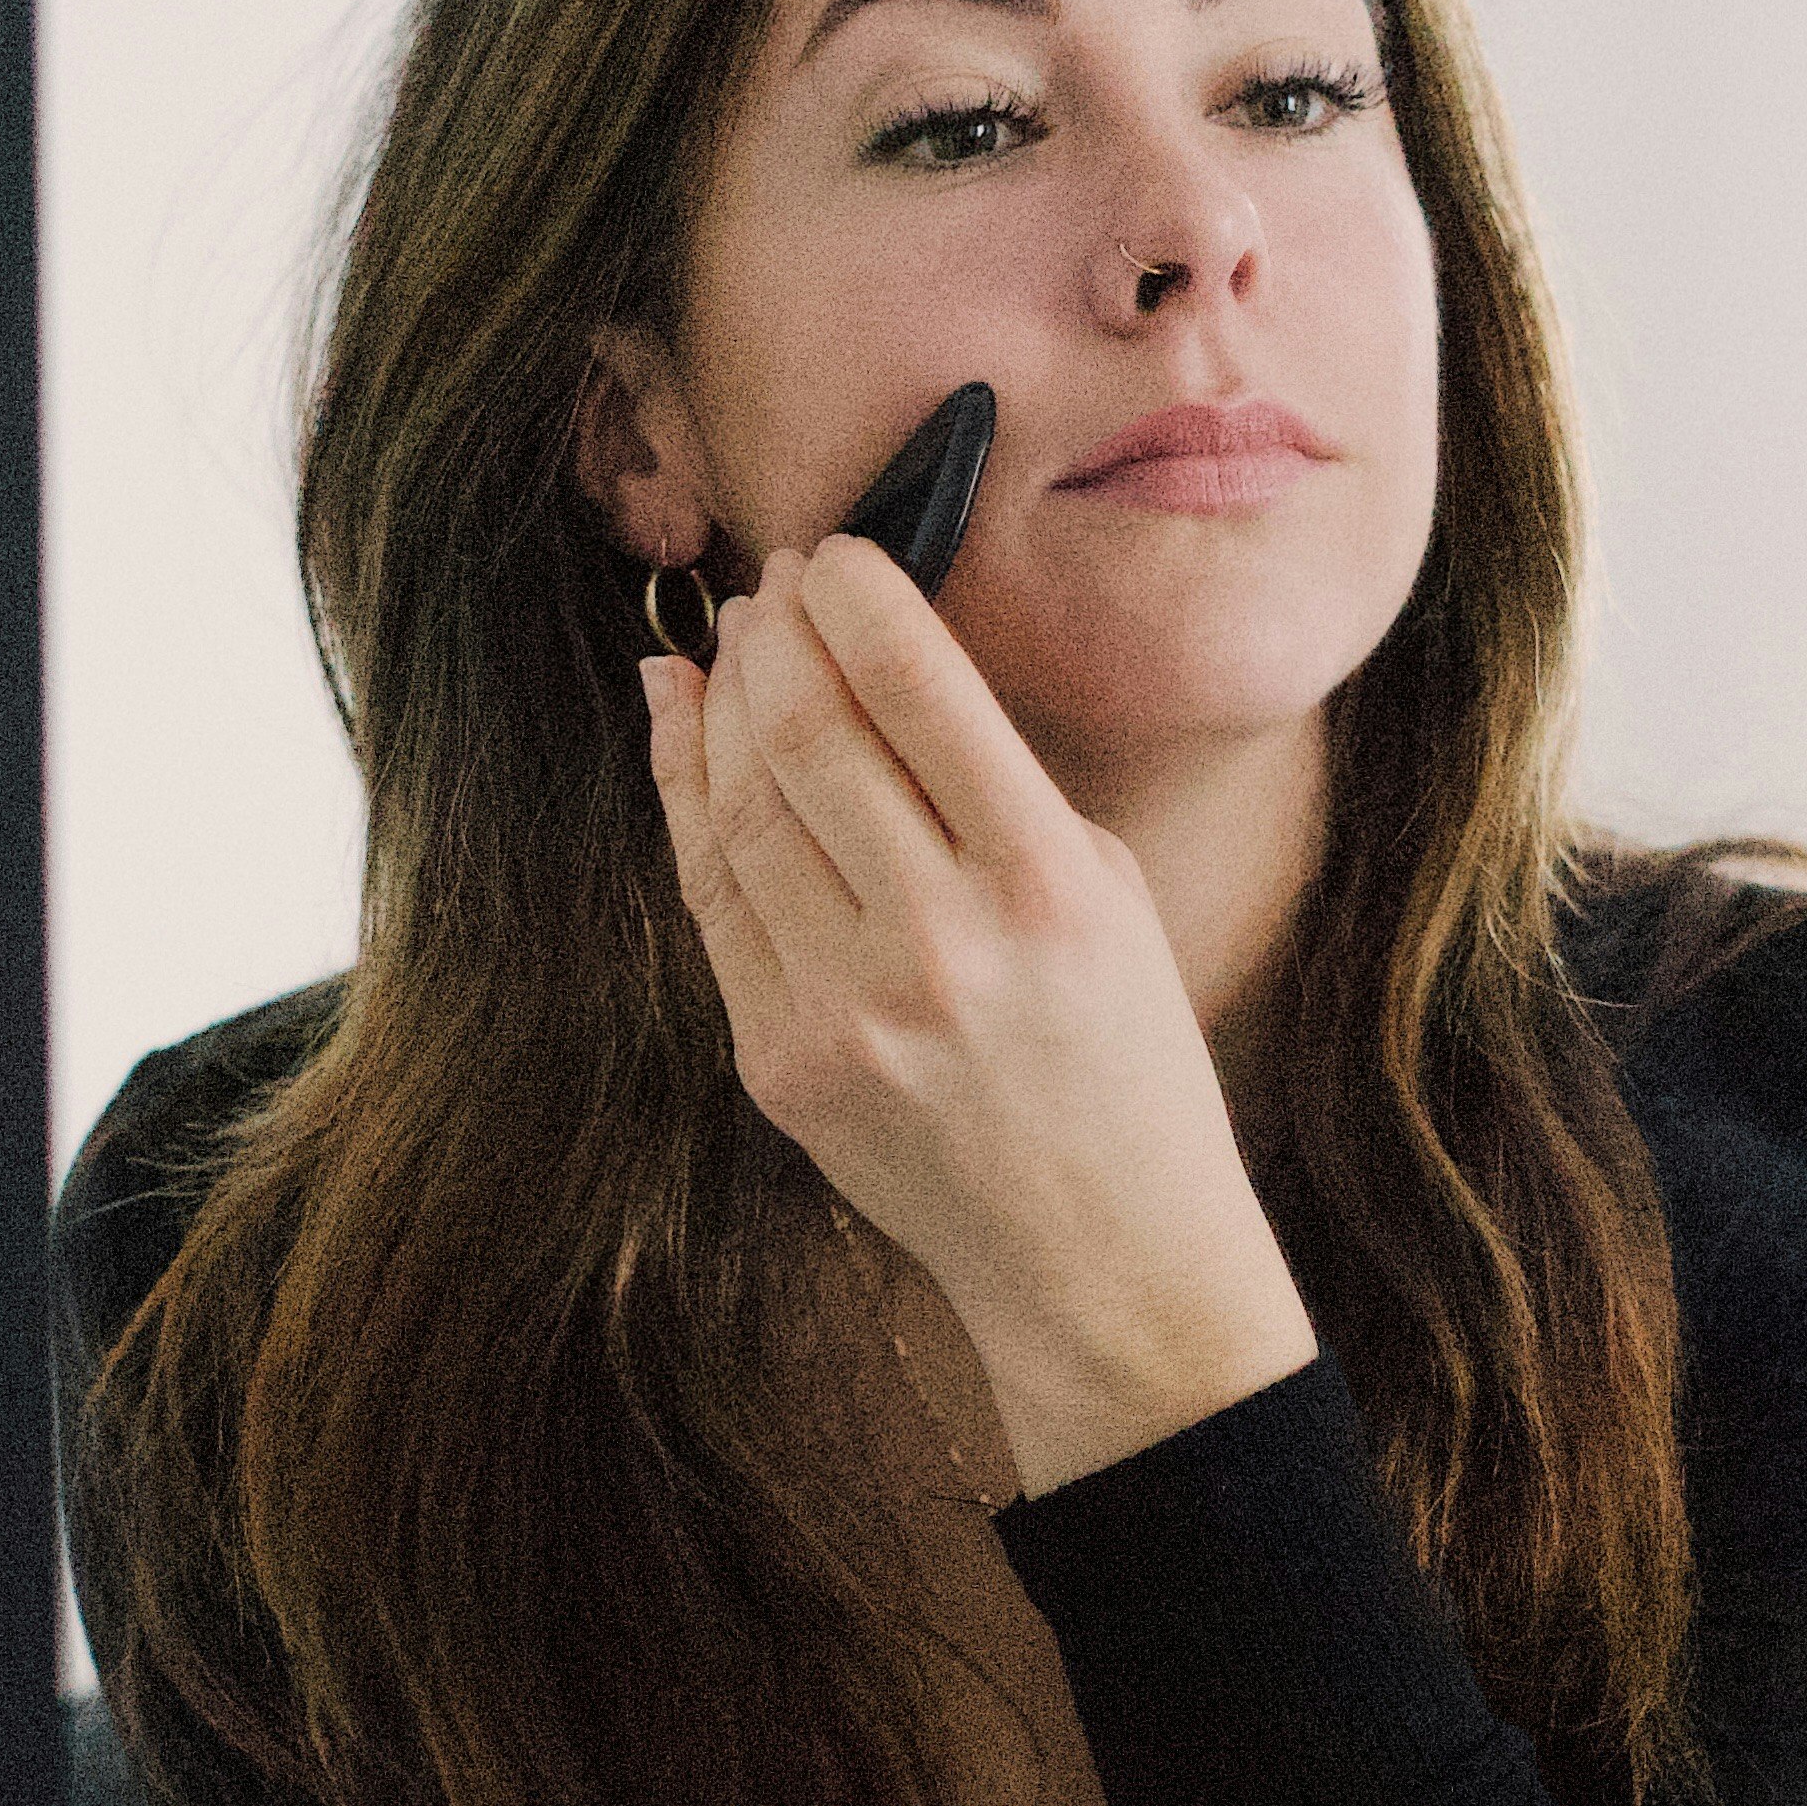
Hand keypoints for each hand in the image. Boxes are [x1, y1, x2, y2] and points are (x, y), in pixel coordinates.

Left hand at [640, 536, 1315, 1491]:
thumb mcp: (1106, 891)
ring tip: (733, 647)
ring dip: (723, 703)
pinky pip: (710, 897)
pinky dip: (686, 797)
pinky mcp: (781, 1063)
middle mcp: (939, 942)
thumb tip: (865, 655)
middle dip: (773, 635)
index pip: (913, 685)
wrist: (1102, 1254)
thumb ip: (993, 779)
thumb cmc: (1121, 1052)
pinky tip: (685, 731)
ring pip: (739, 807)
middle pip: (806, 733)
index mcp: (1044, 883)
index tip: (832, 551)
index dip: (851, 592)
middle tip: (769, 589)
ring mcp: (847, 1010)